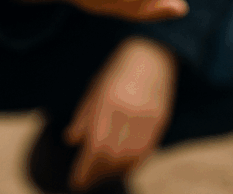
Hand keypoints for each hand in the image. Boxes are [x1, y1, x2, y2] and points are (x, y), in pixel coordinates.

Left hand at [64, 37, 177, 189]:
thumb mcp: (95, 88)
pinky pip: (146, 151)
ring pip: (130, 158)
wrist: (153, 52)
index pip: (94, 149)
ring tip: (105, 174)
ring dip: (115, 171)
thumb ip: (83, 116)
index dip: (84, 171)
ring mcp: (147, 119)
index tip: (76, 183)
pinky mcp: (161, 120)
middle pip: (111, 158)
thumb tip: (71, 140)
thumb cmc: (118, 69)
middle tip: (88, 181)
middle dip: (97, 174)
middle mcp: (128, 114)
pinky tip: (124, 165)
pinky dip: (134, 163)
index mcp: (107, 105)